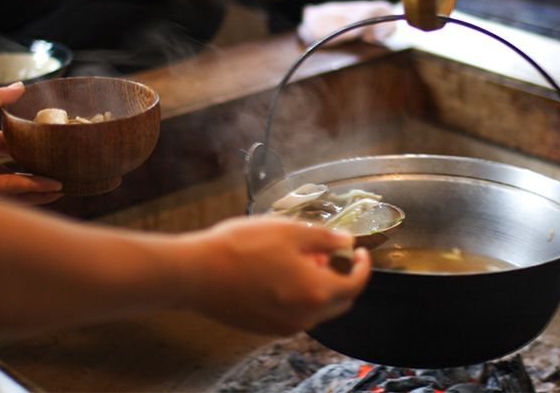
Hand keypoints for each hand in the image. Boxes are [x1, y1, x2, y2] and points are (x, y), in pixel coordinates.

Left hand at [0, 82, 62, 203]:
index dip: (34, 148)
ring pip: (19, 185)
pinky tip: (51, 185)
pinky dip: (32, 188)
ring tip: (65, 186)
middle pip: (20, 170)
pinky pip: (11, 188)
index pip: (15, 146)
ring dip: (41, 187)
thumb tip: (22, 86)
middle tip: (65, 171)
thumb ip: (0, 98)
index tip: (55, 146)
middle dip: (41, 172)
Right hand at [174, 217, 370, 334]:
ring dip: (319, 287)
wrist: (197, 274)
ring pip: (316, 309)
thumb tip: (346, 242)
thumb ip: (325, 238)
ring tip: (300, 259)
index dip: (362, 266)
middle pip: (339, 301)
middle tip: (329, 252)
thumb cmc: (242, 248)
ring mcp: (284, 327)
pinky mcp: (265, 328)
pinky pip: (295, 314)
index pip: (355, 284)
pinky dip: (299, 297)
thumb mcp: (290, 231)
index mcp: (317, 292)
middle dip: (341, 277)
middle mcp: (305, 317)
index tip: (359, 251)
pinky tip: (280, 275)